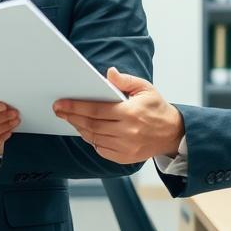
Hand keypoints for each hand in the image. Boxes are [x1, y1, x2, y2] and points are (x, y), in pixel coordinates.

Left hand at [53, 67, 184, 164]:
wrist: (172, 134)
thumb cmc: (156, 108)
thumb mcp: (145, 88)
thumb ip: (125, 80)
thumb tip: (109, 73)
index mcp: (131, 113)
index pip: (97, 109)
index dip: (76, 106)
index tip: (61, 103)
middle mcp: (127, 132)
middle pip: (91, 124)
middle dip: (72, 116)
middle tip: (58, 110)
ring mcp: (125, 147)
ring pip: (94, 137)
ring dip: (79, 127)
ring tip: (69, 118)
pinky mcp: (124, 158)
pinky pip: (101, 149)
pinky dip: (91, 139)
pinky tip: (85, 130)